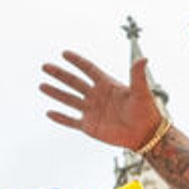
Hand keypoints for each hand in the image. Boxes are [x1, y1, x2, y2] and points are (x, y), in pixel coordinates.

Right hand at [40, 51, 163, 149]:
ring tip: (41, 85)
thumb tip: (144, 58)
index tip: (64, 53)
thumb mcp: (141, 92)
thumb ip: (138, 76)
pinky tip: (49, 113)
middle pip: (74, 82)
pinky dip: (60, 118)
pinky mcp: (89, 126)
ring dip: (56, 93)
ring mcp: (92, 111)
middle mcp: (97, 96)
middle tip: (45, 66)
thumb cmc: (146, 111)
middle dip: (60, 75)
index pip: (89, 70)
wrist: (145, 135)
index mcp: (108, 85)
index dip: (78, 61)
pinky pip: (71, 121)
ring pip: (69, 100)